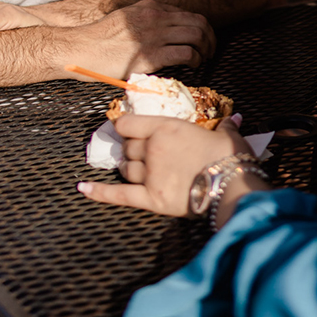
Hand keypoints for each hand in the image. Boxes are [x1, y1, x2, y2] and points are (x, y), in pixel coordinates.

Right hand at [67, 0, 214, 77]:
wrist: (81, 49)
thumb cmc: (98, 39)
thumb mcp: (124, 19)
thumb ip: (144, 21)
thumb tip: (159, 31)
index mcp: (149, 7)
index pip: (187, 13)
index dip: (200, 28)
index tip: (201, 40)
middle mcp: (155, 17)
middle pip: (198, 23)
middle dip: (210, 38)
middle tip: (210, 51)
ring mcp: (154, 35)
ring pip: (197, 36)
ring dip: (205, 50)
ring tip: (203, 60)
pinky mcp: (151, 55)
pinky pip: (187, 54)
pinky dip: (195, 60)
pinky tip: (192, 67)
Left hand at [79, 114, 251, 217]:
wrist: (233, 186)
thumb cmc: (231, 158)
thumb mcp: (227, 135)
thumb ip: (224, 125)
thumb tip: (233, 117)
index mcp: (166, 128)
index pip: (129, 124)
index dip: (126, 127)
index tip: (126, 129)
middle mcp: (152, 148)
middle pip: (127, 148)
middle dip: (132, 152)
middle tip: (144, 156)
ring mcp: (149, 173)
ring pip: (125, 169)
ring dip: (128, 170)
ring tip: (138, 171)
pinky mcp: (151, 198)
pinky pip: (119, 194)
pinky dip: (99, 192)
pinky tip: (83, 189)